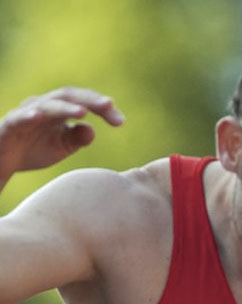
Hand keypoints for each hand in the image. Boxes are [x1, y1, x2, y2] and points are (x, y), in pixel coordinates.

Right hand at [0, 88, 123, 178]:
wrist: (3, 161)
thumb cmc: (33, 150)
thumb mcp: (62, 147)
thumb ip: (78, 138)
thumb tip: (93, 130)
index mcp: (59, 111)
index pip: (84, 102)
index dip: (102, 109)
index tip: (121, 122)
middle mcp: (43, 106)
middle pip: (68, 96)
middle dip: (89, 100)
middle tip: (109, 105)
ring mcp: (25, 114)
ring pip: (47, 104)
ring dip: (65, 107)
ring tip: (82, 112)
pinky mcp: (10, 124)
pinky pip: (19, 117)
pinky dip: (29, 115)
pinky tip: (40, 116)